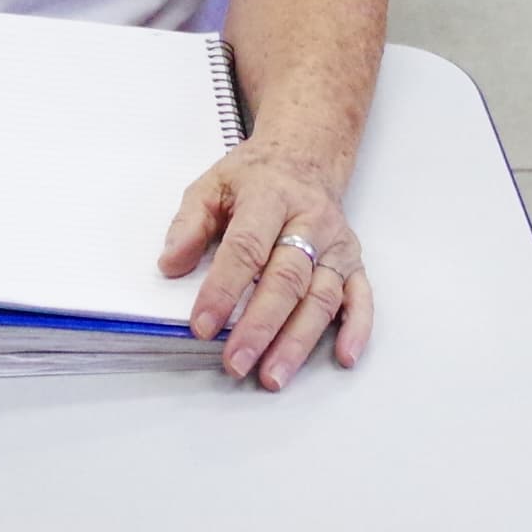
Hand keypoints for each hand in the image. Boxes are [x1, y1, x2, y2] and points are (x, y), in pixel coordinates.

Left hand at [160, 137, 370, 389]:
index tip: (202, 325)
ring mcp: (336, 244)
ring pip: (321, 297)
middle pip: (286, 279)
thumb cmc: (255, 178)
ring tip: (272, 375)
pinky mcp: (354, 262)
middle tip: (236, 362)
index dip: (223, 289)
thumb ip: (189, 224)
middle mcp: (310, 221)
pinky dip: (357, 329)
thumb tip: (170, 264)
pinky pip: (361, 298)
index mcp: (270, 197)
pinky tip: (344, 357)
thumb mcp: (212, 185)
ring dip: (297, 341)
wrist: (305, 156)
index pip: (246, 248)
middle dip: (259, 326)